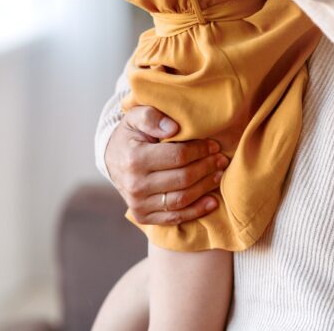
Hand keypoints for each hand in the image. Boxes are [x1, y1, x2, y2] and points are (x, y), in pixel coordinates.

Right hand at [105, 105, 227, 225]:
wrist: (112, 159)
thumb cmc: (130, 136)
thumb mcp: (136, 117)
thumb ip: (152, 117)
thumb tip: (173, 128)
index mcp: (134, 159)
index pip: (178, 156)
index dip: (200, 151)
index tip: (213, 145)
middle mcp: (135, 185)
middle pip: (183, 179)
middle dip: (206, 168)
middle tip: (221, 159)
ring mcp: (138, 203)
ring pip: (181, 199)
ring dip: (205, 188)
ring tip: (218, 175)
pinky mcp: (142, 216)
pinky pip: (174, 217)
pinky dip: (196, 211)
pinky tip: (212, 202)